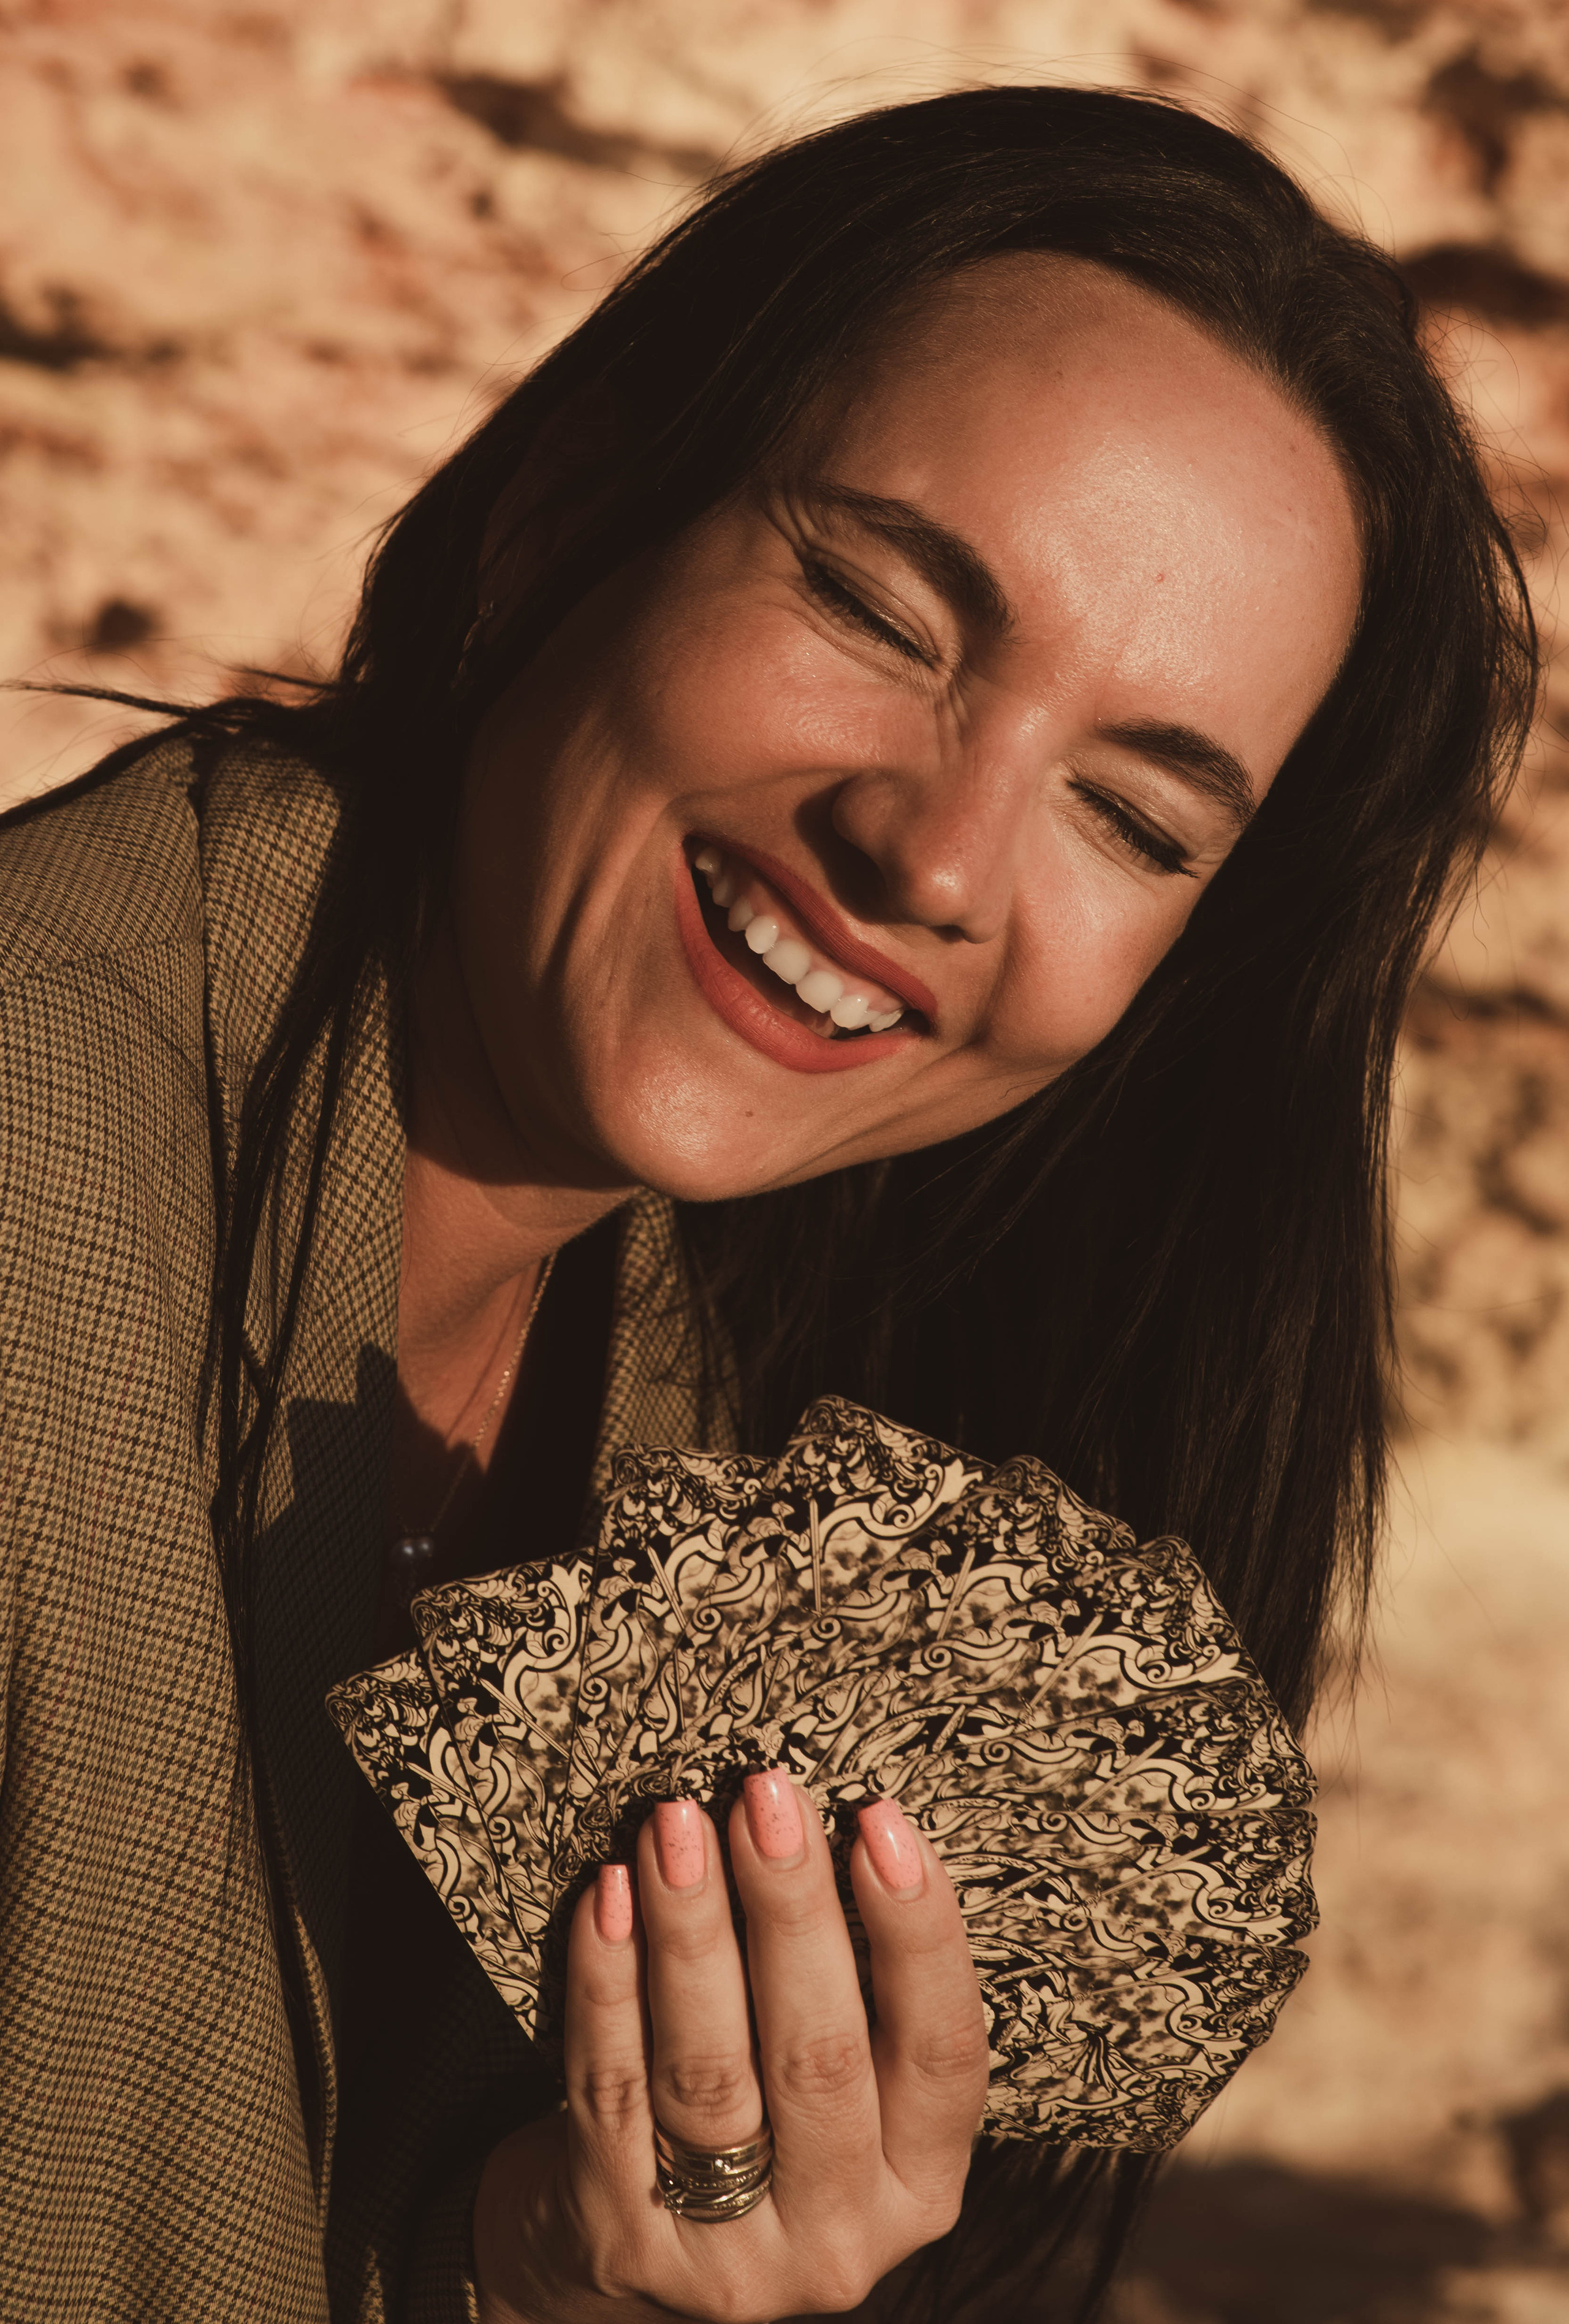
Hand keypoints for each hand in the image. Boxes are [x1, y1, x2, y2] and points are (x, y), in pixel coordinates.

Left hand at [473, 1778, 988, 2321]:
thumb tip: (841, 1826)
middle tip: (764, 1798)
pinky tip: (608, 1900)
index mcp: (919, 2183)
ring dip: (691, 1931)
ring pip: (710, 2071)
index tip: (879, 1821)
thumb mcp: (844, 2088)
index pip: (944, 2052)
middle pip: (819, 2056)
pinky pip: (613, 2088)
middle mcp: (839, 2234)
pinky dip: (607, 1983)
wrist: (623, 2249)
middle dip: (790, 1908)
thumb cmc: (759, 2120)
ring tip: (676, 1828)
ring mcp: (728, 2253)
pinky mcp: (623, 2240)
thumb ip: (857, 1994)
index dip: (917, 1933)